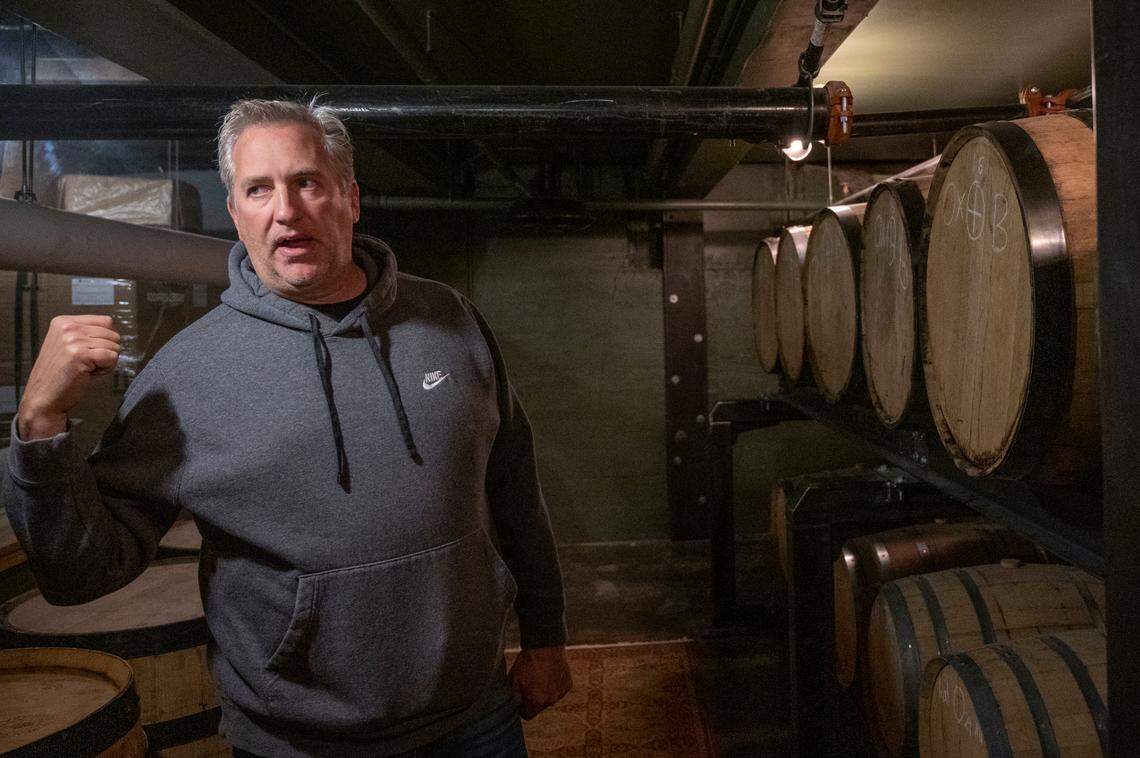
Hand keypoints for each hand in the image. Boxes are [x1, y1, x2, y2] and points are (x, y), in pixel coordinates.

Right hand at [17, 315, 120, 439]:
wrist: (43, 397)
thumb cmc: (58, 374)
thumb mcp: (66, 344)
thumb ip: (85, 333)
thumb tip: (113, 329)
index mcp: (63, 321)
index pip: (105, 321)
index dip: (105, 339)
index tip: (88, 352)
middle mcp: (68, 327)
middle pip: (112, 333)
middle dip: (106, 351)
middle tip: (86, 363)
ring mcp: (74, 340)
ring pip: (114, 346)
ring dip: (105, 362)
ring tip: (85, 368)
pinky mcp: (81, 355)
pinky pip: (113, 358)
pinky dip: (106, 369)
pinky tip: (89, 374)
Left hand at [507, 645, 571, 719]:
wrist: (545, 644)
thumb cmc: (527, 662)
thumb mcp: (513, 679)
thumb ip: (513, 697)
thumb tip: (515, 706)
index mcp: (536, 702)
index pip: (527, 715)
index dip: (522, 707)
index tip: (520, 697)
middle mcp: (550, 701)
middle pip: (539, 707)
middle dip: (534, 699)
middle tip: (530, 683)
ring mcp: (561, 693)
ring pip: (550, 698)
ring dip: (545, 692)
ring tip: (540, 675)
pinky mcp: (568, 684)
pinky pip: (559, 690)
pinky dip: (554, 684)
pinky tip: (549, 672)